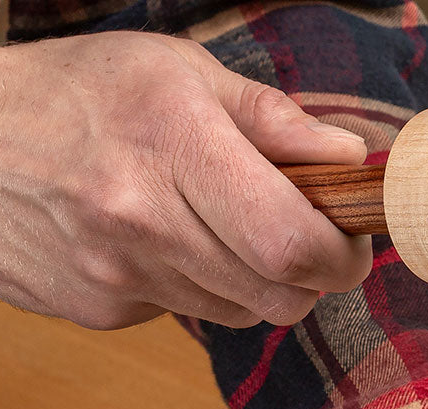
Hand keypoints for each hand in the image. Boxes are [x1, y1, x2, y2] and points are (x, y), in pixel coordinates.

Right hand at [0, 32, 374, 328]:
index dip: (342, 256)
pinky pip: (189, 316)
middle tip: (298, 238)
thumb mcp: (177, 73)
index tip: (349, 241)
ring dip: (252, 282)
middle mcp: (142, 219)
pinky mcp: (102, 311)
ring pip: (242, 314)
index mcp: (173, 145)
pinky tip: (161, 243)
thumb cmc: (77, 94)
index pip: (293, 243)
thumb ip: (273, 121)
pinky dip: (198, 288)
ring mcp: (117, 274)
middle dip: (310, 276)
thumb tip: (351, 161)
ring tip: (216, 227)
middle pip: (281, 296)